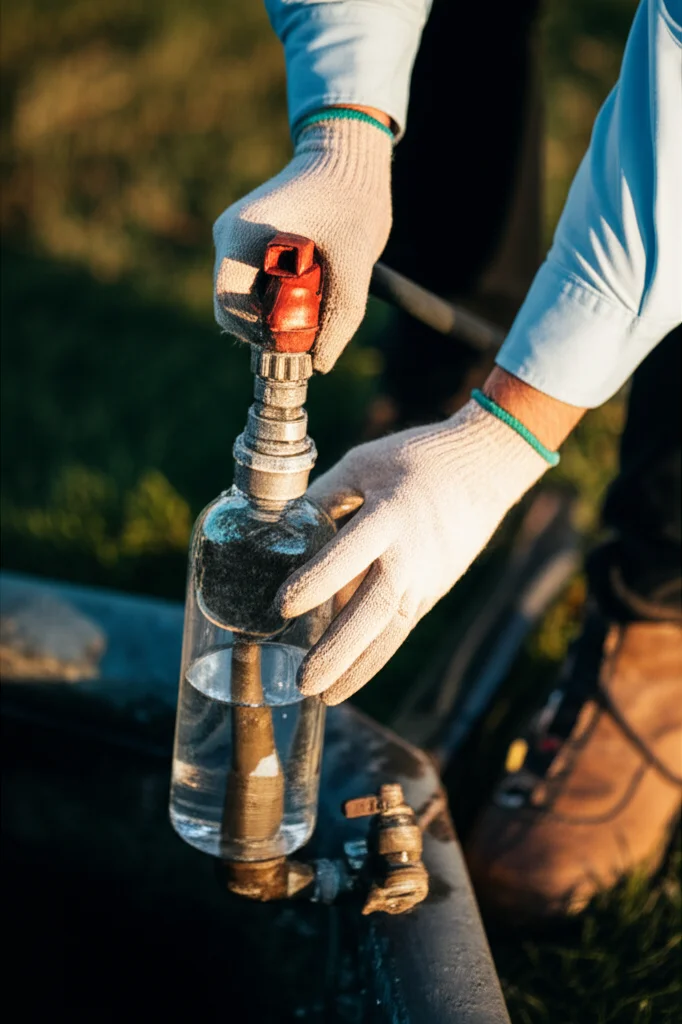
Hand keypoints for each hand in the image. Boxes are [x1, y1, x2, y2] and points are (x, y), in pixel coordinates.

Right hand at [213, 116, 391, 372]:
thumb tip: (321, 364)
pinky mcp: (249, 241)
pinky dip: (281, 295)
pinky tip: (311, 282)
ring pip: (247, 297)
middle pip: (235, 305)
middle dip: (271, 324)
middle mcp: (229, 234)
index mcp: (242, 234)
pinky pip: (256, 283)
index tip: (295, 338)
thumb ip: (341, 316)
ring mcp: (235, 236)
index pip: (228, 305)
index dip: (258, 334)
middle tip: (312, 321)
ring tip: (318, 291)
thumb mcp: (356, 262)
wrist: (347, 156)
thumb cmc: (352, 199)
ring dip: (279, 309)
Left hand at [276, 399, 549, 703]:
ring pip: (392, 630)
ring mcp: (427, 577)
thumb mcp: (363, 465)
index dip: (318, 581)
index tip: (283, 606)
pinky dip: (375, 657)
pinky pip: (400, 629)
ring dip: (358, 666)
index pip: (350, 553)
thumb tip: (276, 529)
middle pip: (376, 609)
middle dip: (339, 649)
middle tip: (305, 681)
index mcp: (390, 515)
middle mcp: (411, 553)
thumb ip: (322, 497)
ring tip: (324, 697)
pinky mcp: (432, 590)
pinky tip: (349, 679)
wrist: (484, 468)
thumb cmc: (415, 460)